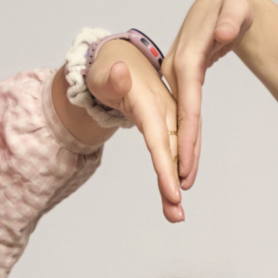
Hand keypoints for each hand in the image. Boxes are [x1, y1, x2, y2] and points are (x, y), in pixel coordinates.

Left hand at [85, 39, 183, 223]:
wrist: (118, 60)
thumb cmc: (105, 71)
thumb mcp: (100, 73)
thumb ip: (110, 78)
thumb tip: (120, 73)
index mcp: (150, 101)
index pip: (159, 138)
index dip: (166, 165)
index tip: (173, 192)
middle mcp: (165, 111)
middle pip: (173, 152)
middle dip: (175, 184)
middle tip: (177, 215)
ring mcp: (169, 119)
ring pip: (177, 156)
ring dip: (177, 186)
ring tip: (175, 216)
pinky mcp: (169, 127)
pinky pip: (173, 154)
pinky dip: (174, 176)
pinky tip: (172, 200)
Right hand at [160, 0, 258, 191]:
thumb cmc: (233, 4)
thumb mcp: (235, 6)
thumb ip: (230, 20)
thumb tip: (223, 33)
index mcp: (187, 57)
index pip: (188, 99)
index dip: (187, 130)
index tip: (186, 158)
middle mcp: (176, 68)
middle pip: (179, 115)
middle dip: (180, 151)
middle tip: (181, 186)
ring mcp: (177, 74)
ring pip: (180, 117)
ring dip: (181, 150)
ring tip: (183, 183)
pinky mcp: (183, 79)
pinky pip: (185, 111)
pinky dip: (186, 134)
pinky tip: (189, 157)